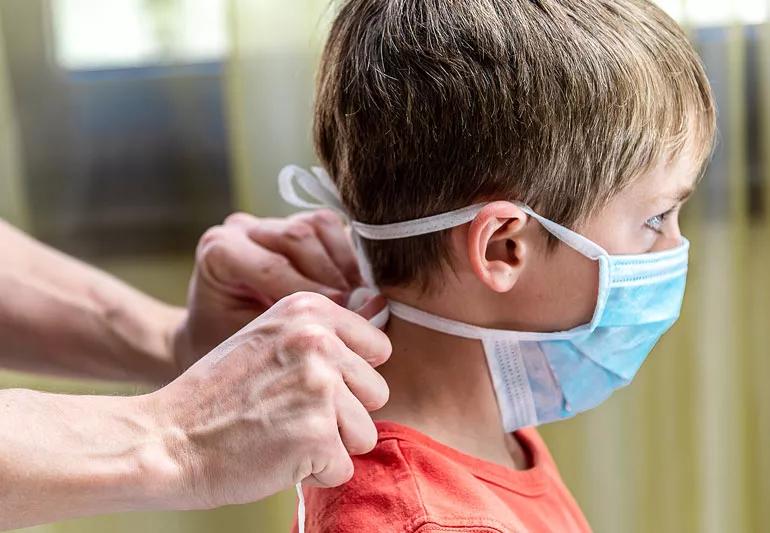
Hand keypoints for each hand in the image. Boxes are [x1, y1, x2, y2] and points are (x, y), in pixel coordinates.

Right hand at [145, 292, 390, 509]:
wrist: (166, 440)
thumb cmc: (217, 395)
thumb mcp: (268, 340)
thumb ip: (321, 335)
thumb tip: (384, 326)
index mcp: (309, 310)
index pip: (377, 348)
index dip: (348, 376)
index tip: (309, 384)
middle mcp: (319, 340)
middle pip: (377, 392)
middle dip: (342, 413)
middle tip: (289, 413)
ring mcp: (320, 385)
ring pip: (365, 433)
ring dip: (329, 444)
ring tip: (282, 433)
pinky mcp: (317, 433)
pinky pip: (343, 467)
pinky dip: (313, 472)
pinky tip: (275, 455)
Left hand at [173, 210, 361, 371]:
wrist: (219, 334)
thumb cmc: (233, 346)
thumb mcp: (261, 342)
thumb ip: (307, 324)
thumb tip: (374, 308)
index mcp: (219, 251)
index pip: (272, 264)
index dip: (311, 291)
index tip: (337, 319)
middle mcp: (243, 229)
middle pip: (297, 235)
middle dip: (330, 276)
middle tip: (353, 311)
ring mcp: (271, 222)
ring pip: (317, 225)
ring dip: (344, 265)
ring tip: (358, 301)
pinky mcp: (296, 223)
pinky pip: (331, 227)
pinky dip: (349, 256)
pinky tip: (356, 288)